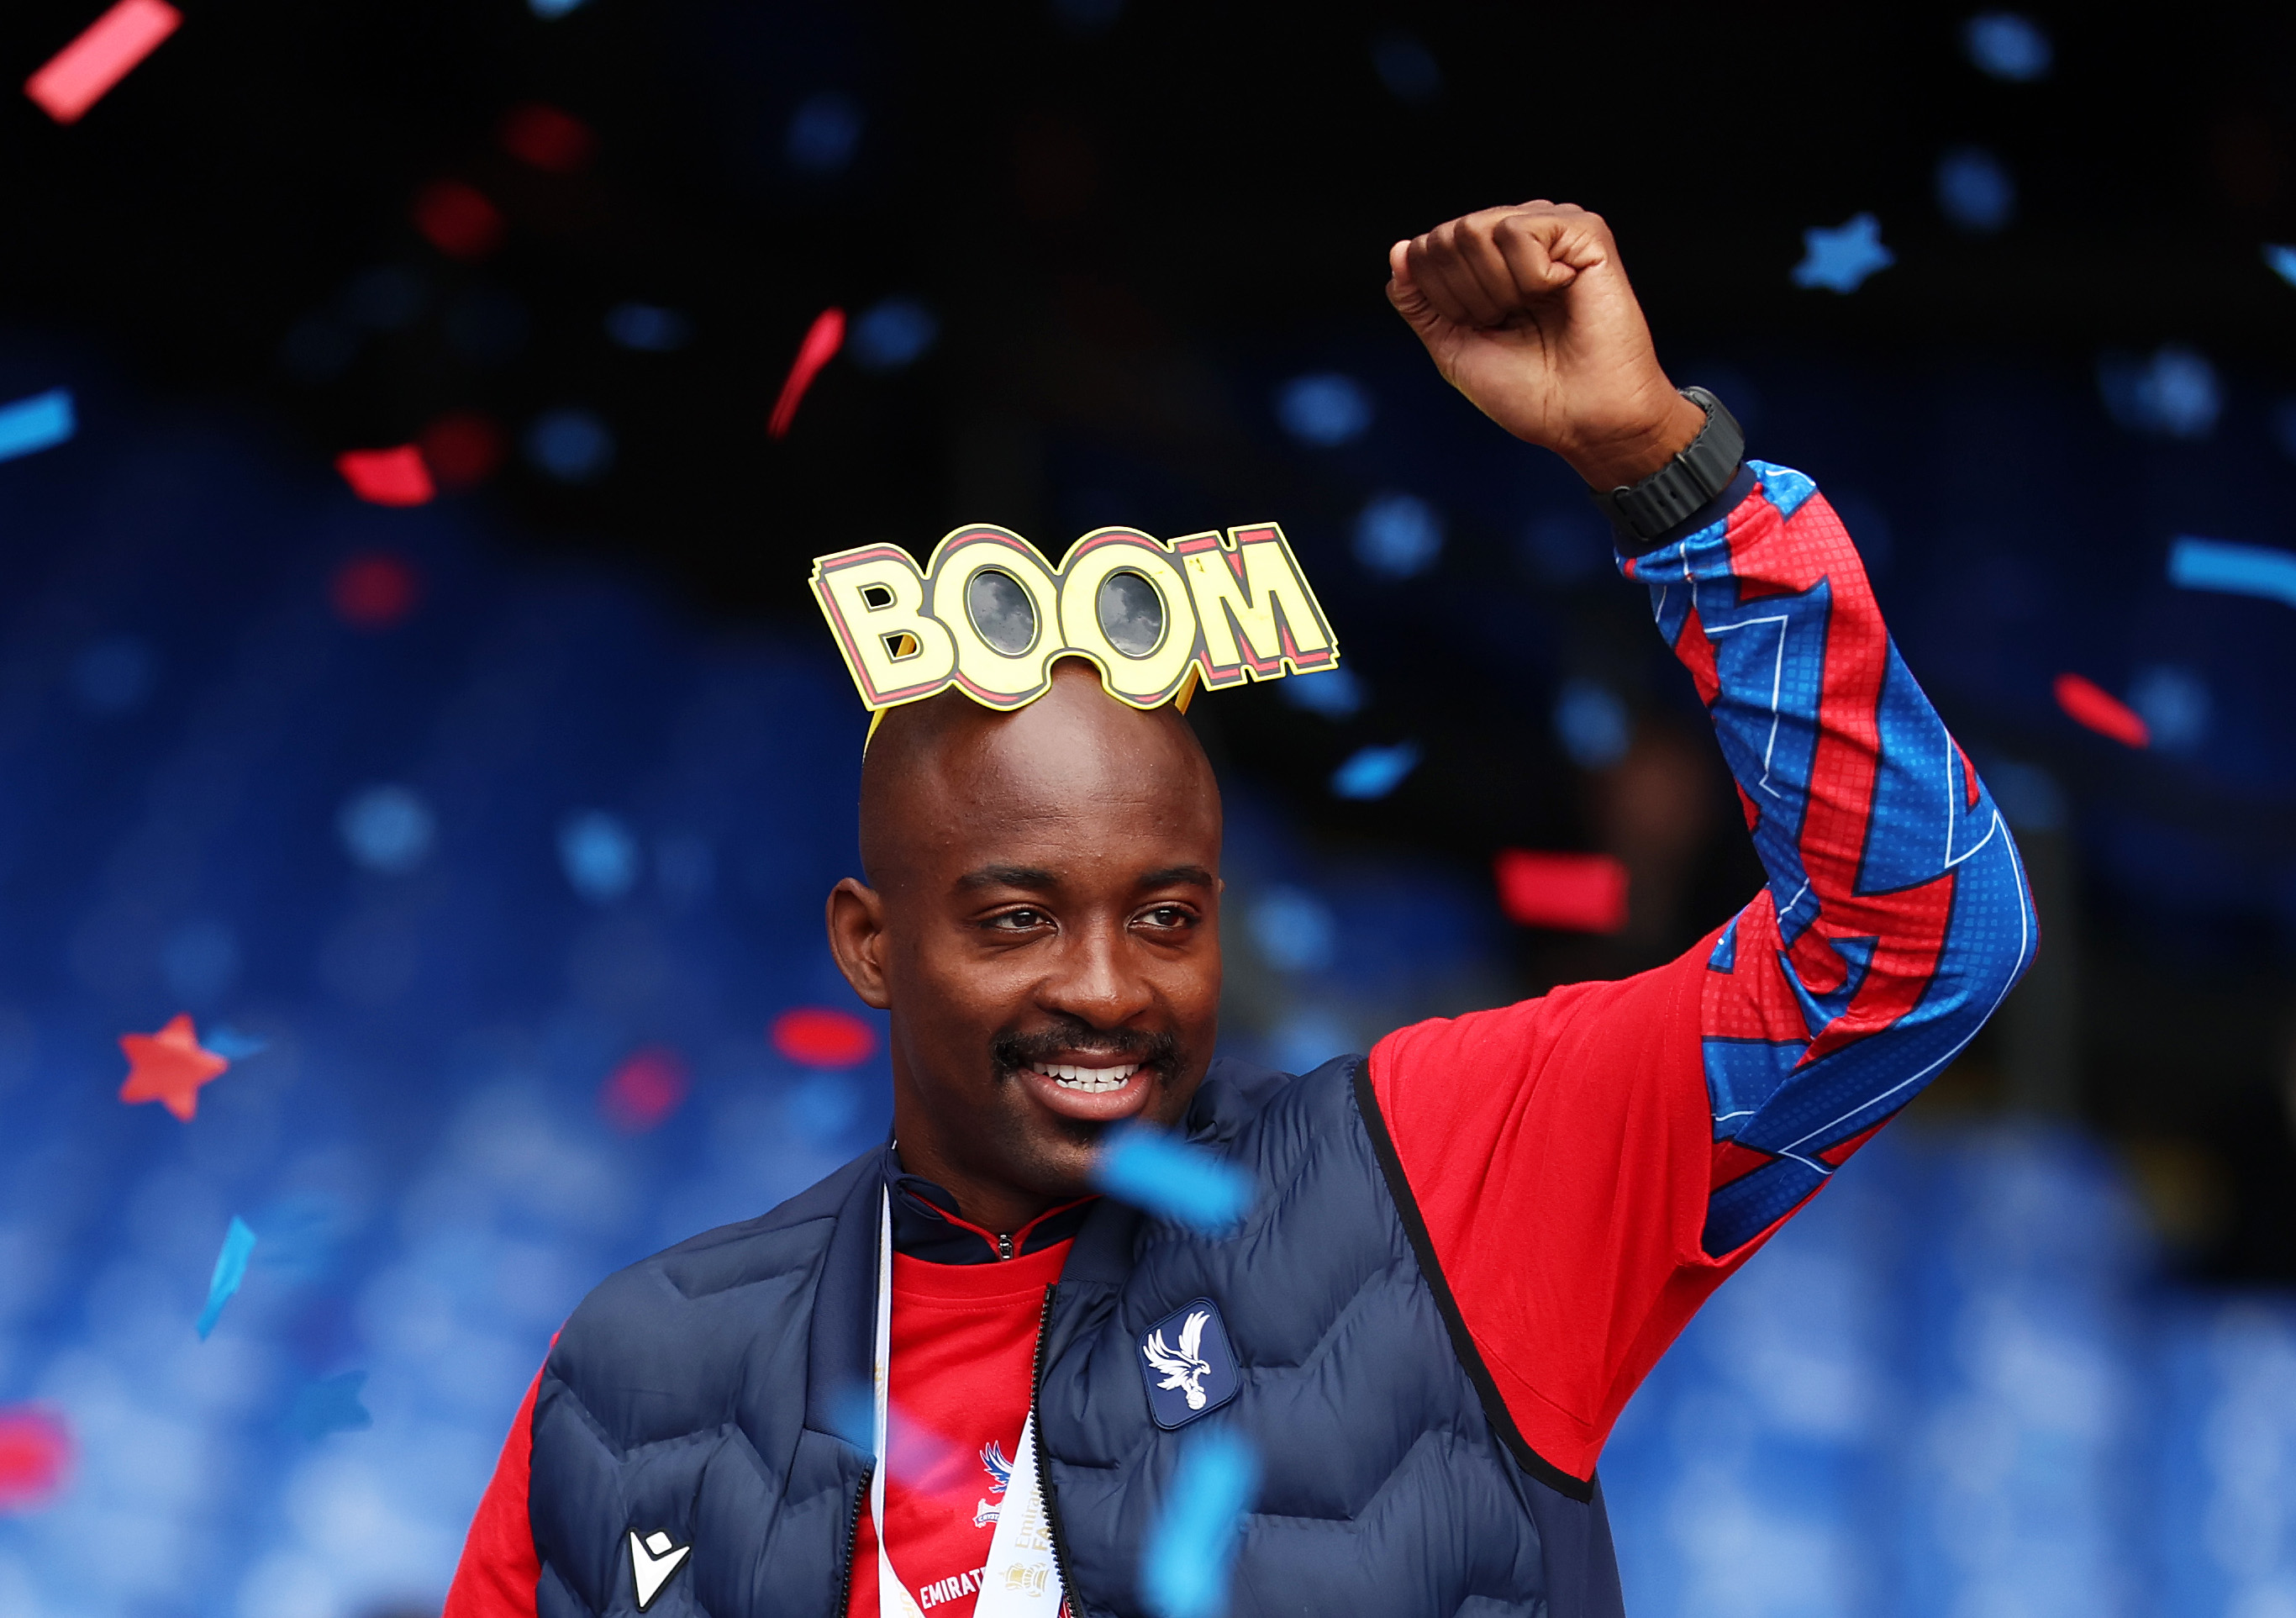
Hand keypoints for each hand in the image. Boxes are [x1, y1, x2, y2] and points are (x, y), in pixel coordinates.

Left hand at [1386, 201, 1707, 489]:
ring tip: (1535, 311)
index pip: (1424, 250)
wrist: (1585, 419)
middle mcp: (1520, 237)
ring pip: (1476, 229)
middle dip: (1465, 296)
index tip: (1482, 331)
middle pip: (1447, 236)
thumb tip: (1400, 249)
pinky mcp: (1585, 232)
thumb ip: (1419, 302)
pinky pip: (1517, 230)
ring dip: (1495, 289)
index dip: (1440, 300)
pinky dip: (1528, 276)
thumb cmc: (1530, 392)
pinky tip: (1561, 292)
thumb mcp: (1453, 347)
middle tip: (1510, 324)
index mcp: (1489, 261)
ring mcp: (1552, 230)